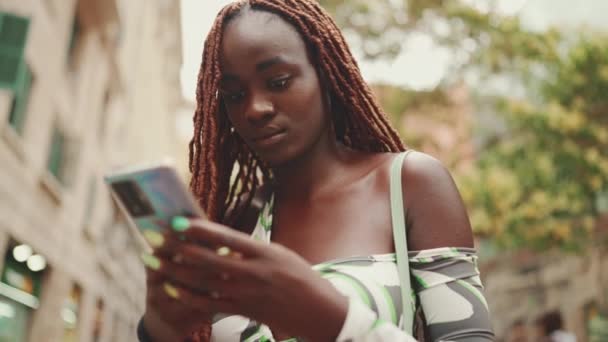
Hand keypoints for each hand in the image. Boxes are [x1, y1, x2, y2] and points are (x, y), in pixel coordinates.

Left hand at [153, 216, 348, 340]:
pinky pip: (209, 304)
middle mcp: (254, 272)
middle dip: (176, 247)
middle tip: (154, 237)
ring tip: (153, 260)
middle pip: (207, 259)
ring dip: (174, 270)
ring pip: (203, 282)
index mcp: (265, 252)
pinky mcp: (243, 311)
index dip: (200, 230)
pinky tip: (171, 287)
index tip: (177, 220)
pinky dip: (188, 295)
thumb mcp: (279, 253)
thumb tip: (218, 240)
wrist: (318, 311)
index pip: (227, 237)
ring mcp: (247, 293)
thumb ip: (249, 248)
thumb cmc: (300, 277)